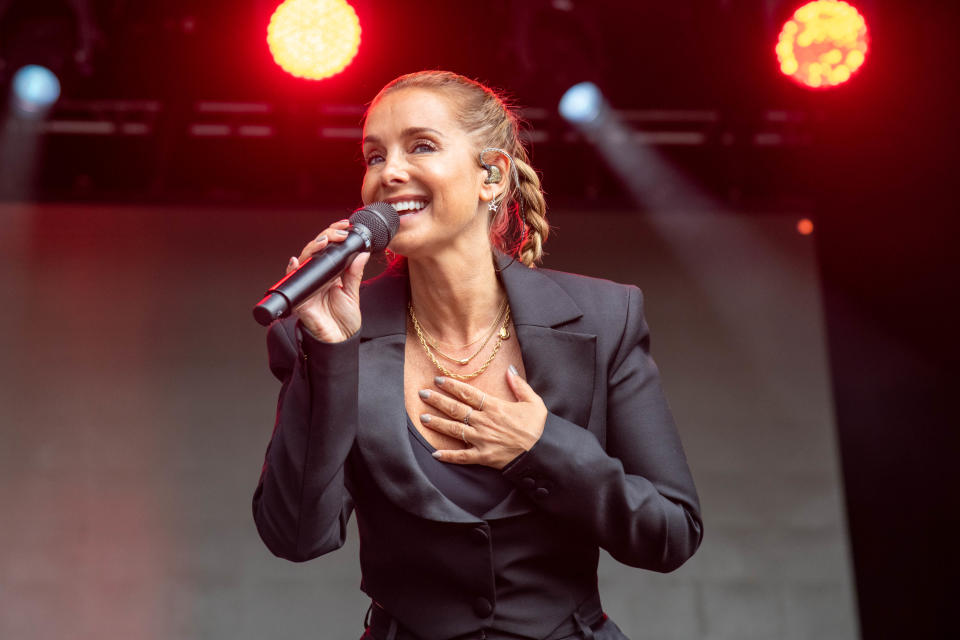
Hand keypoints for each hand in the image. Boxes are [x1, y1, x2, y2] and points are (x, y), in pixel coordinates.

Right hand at [287, 219, 369, 342]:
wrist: (341, 341)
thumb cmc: (345, 320)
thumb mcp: (353, 292)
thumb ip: (355, 273)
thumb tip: (361, 252)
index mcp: (330, 273)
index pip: (329, 248)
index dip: (334, 234)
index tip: (346, 226)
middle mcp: (317, 277)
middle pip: (315, 250)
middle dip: (325, 237)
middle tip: (338, 234)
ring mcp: (308, 286)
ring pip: (303, 261)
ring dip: (312, 249)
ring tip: (324, 242)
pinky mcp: (300, 299)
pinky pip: (292, 283)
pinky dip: (292, 271)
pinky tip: (296, 262)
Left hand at [419, 367, 546, 468]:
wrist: (542, 455)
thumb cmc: (538, 428)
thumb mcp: (533, 402)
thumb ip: (519, 385)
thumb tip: (509, 369)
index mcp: (495, 407)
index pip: (468, 393)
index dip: (452, 386)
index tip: (438, 380)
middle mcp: (484, 422)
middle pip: (456, 409)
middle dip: (438, 400)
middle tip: (422, 394)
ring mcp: (481, 440)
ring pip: (454, 430)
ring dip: (438, 423)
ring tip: (423, 418)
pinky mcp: (482, 457)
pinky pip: (462, 457)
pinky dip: (448, 456)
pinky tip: (435, 454)